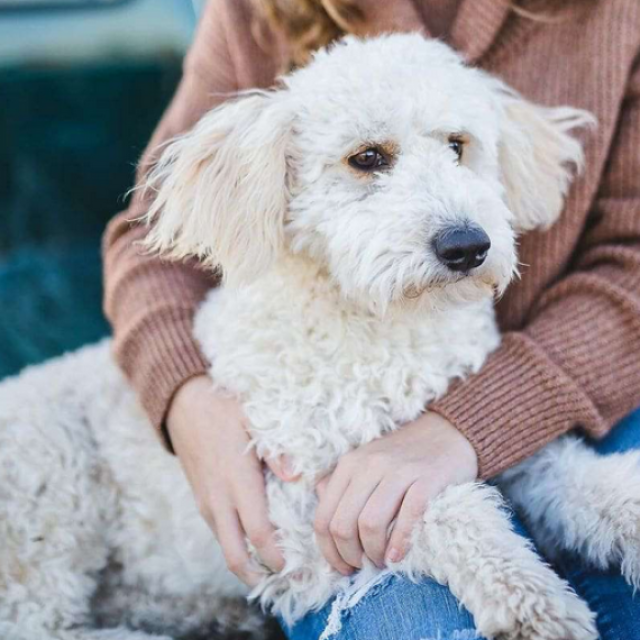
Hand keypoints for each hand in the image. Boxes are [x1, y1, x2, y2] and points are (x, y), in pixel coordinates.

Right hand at [167, 375, 284, 585]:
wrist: (183, 405)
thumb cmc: (224, 409)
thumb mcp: (254, 418)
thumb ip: (275, 450)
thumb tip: (296, 477)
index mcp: (237, 480)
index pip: (257, 532)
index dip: (275, 557)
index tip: (295, 568)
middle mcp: (219, 498)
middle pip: (235, 555)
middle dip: (258, 576)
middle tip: (286, 582)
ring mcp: (207, 501)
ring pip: (225, 546)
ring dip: (247, 563)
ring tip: (275, 568)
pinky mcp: (201, 500)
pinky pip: (219, 532)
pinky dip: (236, 546)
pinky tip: (255, 542)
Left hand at [313, 412, 477, 573]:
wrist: (447, 434)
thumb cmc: (403, 458)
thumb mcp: (365, 465)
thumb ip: (339, 488)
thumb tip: (324, 523)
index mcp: (349, 464)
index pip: (324, 518)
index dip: (329, 551)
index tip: (343, 567)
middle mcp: (369, 464)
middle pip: (343, 525)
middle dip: (350, 556)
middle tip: (364, 566)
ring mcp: (398, 470)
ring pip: (370, 524)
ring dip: (374, 553)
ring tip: (382, 561)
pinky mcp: (427, 478)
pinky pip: (407, 517)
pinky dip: (400, 543)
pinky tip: (398, 555)